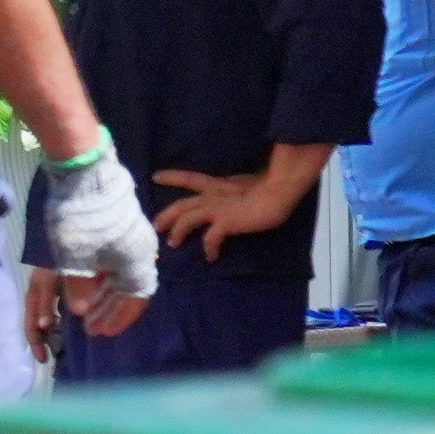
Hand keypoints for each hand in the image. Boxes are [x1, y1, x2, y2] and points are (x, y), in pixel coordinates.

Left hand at [30, 145, 162, 321]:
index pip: (135, 299)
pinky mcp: (119, 226)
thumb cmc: (82, 219)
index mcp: (136, 262)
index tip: (102, 332)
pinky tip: (87, 282)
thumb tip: (79, 310)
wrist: (86, 173)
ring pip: (121, 274)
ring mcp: (131, 237)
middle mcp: (140, 252)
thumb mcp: (75, 257)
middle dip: (109, 310)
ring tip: (85, 309)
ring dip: (104, 293)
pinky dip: (102, 275)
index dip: (120, 318)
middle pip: (128, 289)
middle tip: (90, 326)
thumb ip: (79, 287)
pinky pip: (115, 260)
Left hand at [150, 161, 307, 251]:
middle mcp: (213, 196)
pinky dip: (209, 248)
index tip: (155, 176)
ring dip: (178, 232)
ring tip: (172, 243)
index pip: (190, 178)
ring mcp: (217, 209)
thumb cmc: (271, 186)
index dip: (172, 177)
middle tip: (156, 225)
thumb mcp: (248, 184)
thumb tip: (239, 197)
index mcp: (218, 185)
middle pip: (181, 204)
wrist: (278, 191)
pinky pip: (210, 239)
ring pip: (187, 219)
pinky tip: (211, 257)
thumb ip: (238, 190)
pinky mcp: (226, 222)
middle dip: (166, 214)